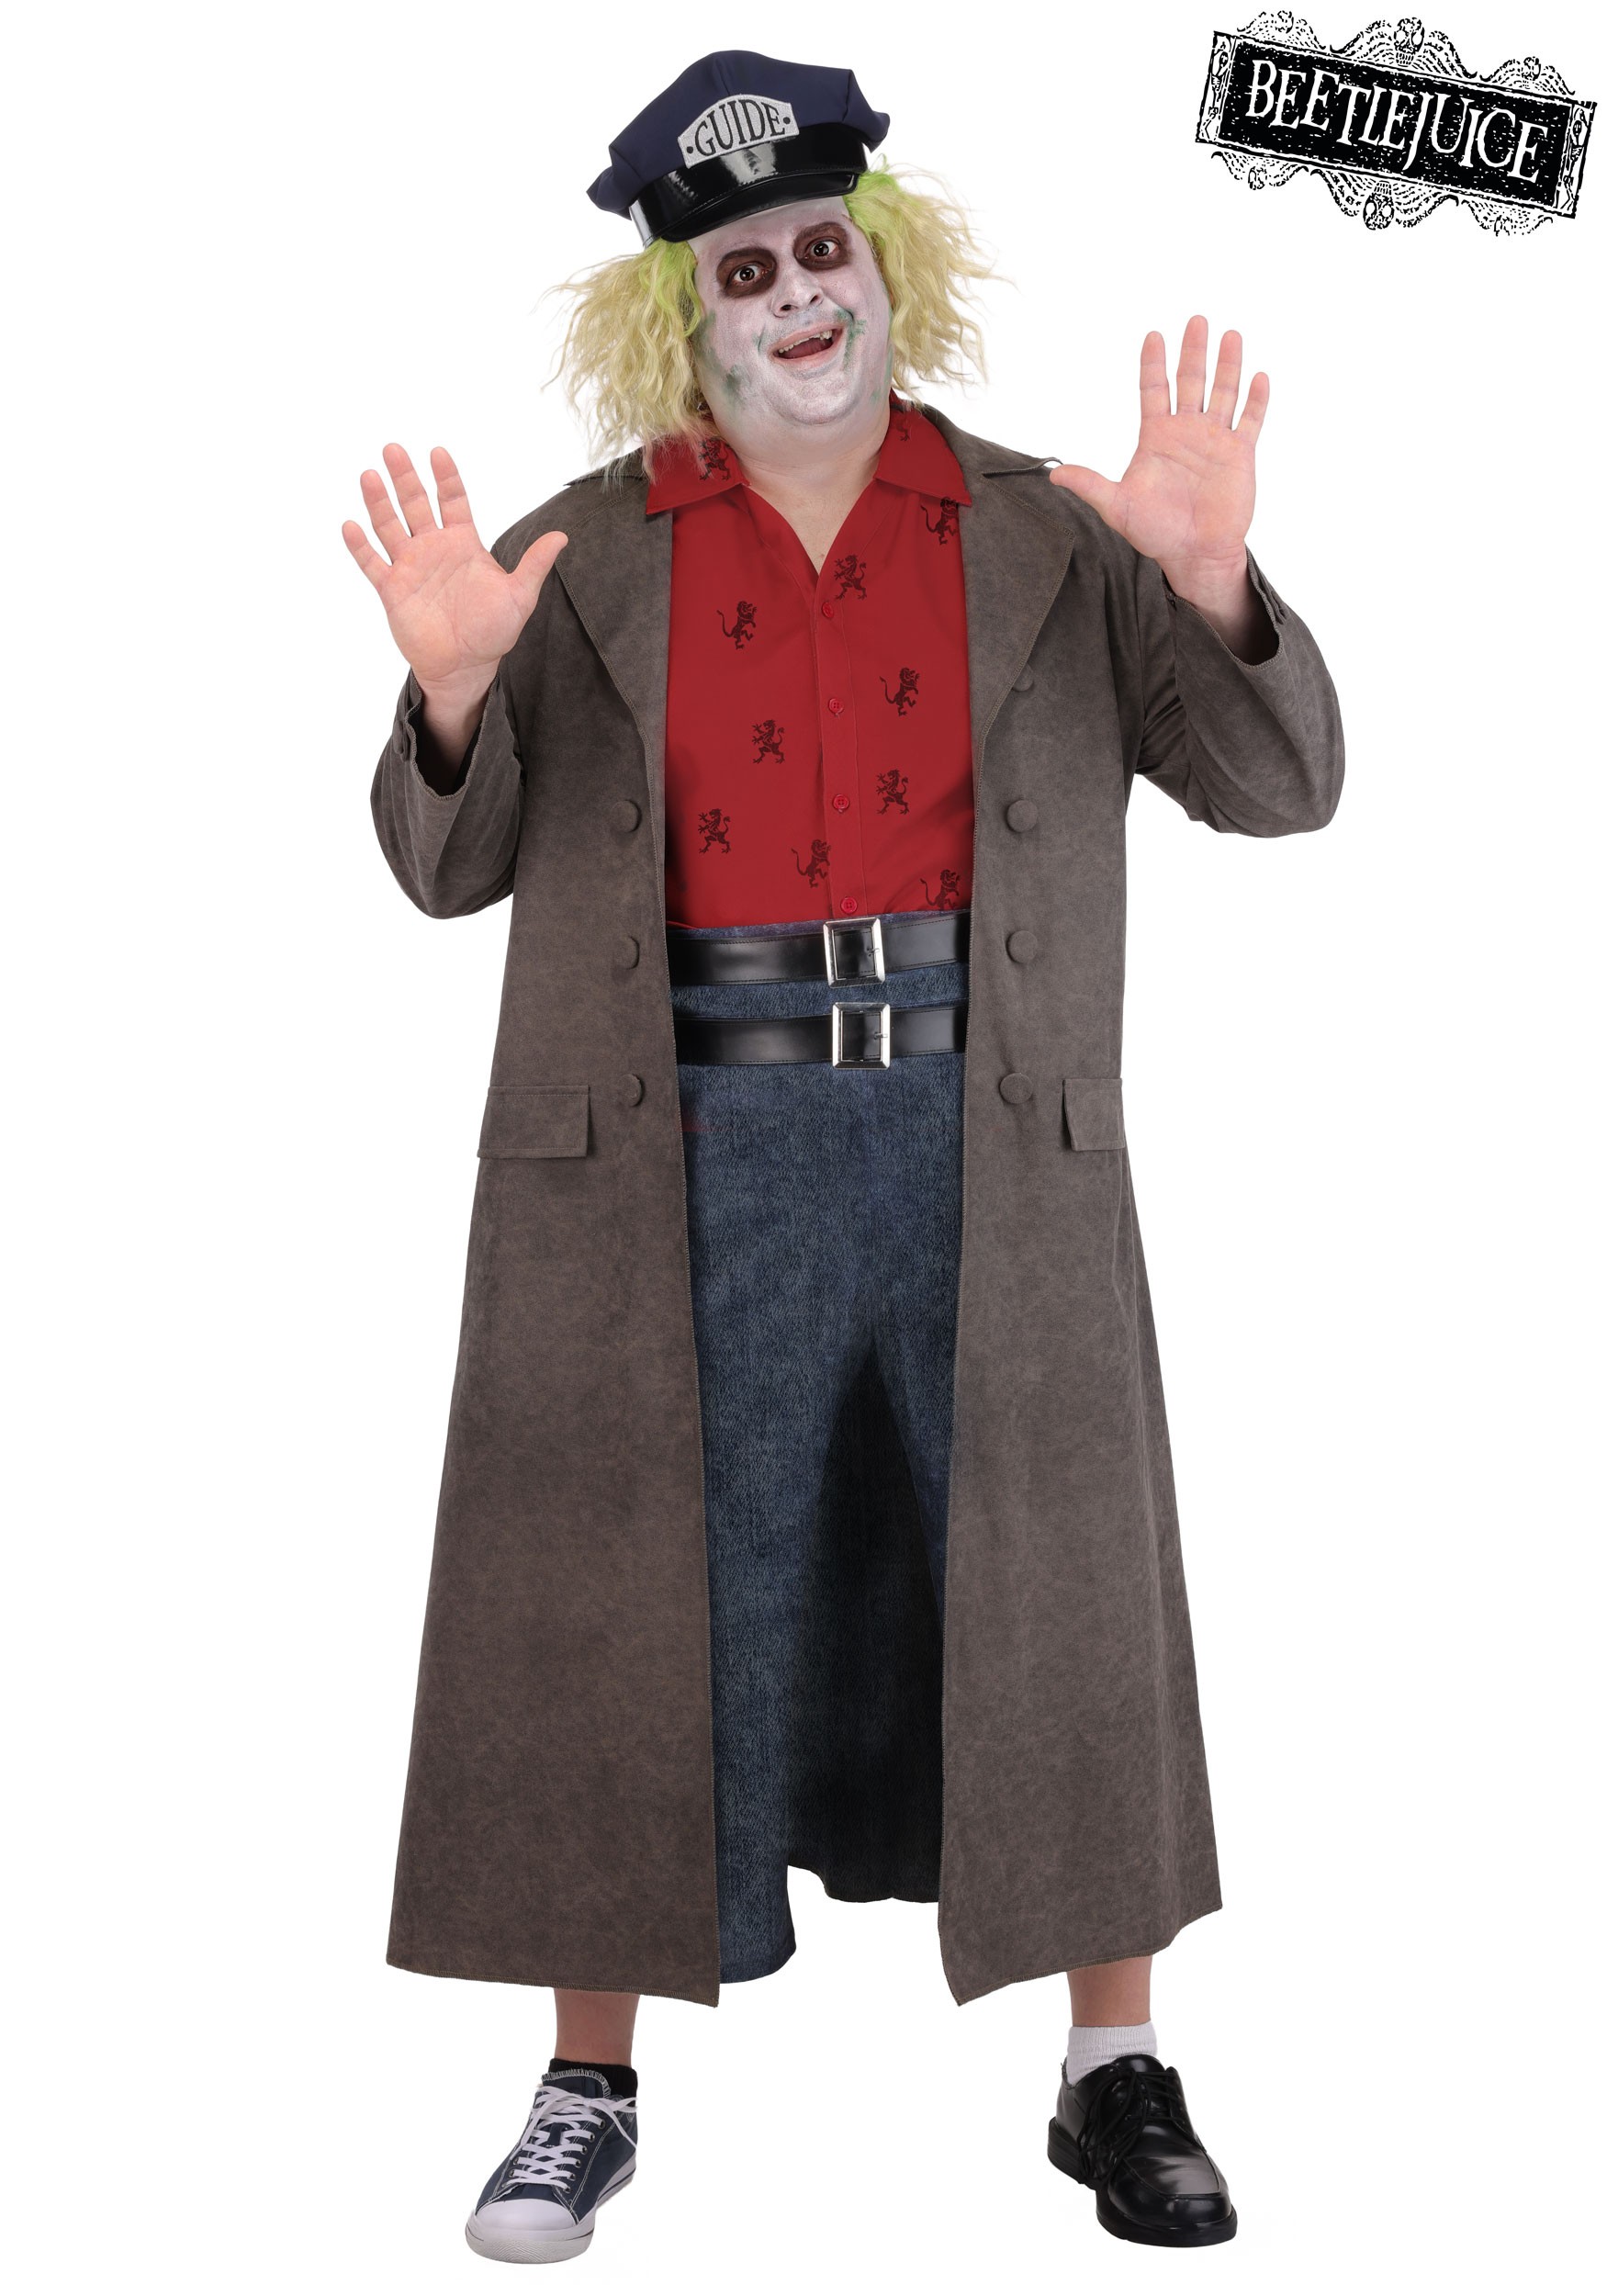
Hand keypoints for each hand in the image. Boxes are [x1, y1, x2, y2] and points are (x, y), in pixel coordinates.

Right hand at [342, 444, 566, 699]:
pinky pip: (372, 563)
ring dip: (379, 502)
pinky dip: (360, 546)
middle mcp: (433, 548)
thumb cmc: (493, 631)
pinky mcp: (392, 590)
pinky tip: (350, 525)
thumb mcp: (520, 596)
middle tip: (393, 449)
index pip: (452, 500)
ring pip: (390, 526)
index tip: (437, 452)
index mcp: (463, 543)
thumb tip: (562, 536)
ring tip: (369, 475)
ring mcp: (410, 567)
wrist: (466, 666)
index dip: (445, 476)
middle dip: (405, 477)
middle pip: (415, 503)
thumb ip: (534, 564)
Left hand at [1049, 317, 1265, 586]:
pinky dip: (1256, 400)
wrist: (1193, 555)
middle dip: (1193, 351)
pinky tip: (1259, 377)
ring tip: (1230, 335)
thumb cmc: (1155, 533)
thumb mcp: (1117, 507)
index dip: (1153, 364)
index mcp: (1157, 437)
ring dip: (1227, 365)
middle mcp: (1187, 432)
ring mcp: (1215, 441)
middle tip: (1196, 320)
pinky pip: (1250, 421)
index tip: (1153, 335)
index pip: (1154, 389)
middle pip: (1190, 381)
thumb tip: (1054, 474)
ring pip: (1223, 392)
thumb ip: (1090, 485)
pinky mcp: (1240, 455)